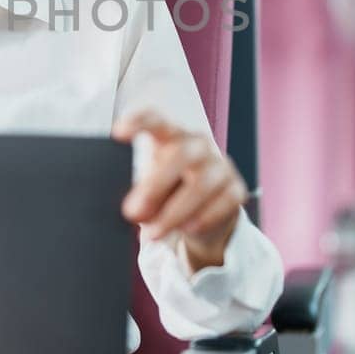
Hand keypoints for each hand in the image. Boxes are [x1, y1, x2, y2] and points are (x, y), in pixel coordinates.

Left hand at [113, 109, 246, 270]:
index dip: (140, 122)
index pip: (157, 120)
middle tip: (131, 212)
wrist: (202, 218)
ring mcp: (221, 165)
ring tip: (153, 233)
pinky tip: (186, 229)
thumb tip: (134, 211)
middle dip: (154, 186)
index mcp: (171, 136)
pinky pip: (223, 202)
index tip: (118, 133)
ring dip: (174, 212)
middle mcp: (198, 145)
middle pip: (181, 154)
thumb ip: (140, 197)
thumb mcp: (148, 192)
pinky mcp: (236, 189)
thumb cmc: (167, 195)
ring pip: (201, 183)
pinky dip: (203, 218)